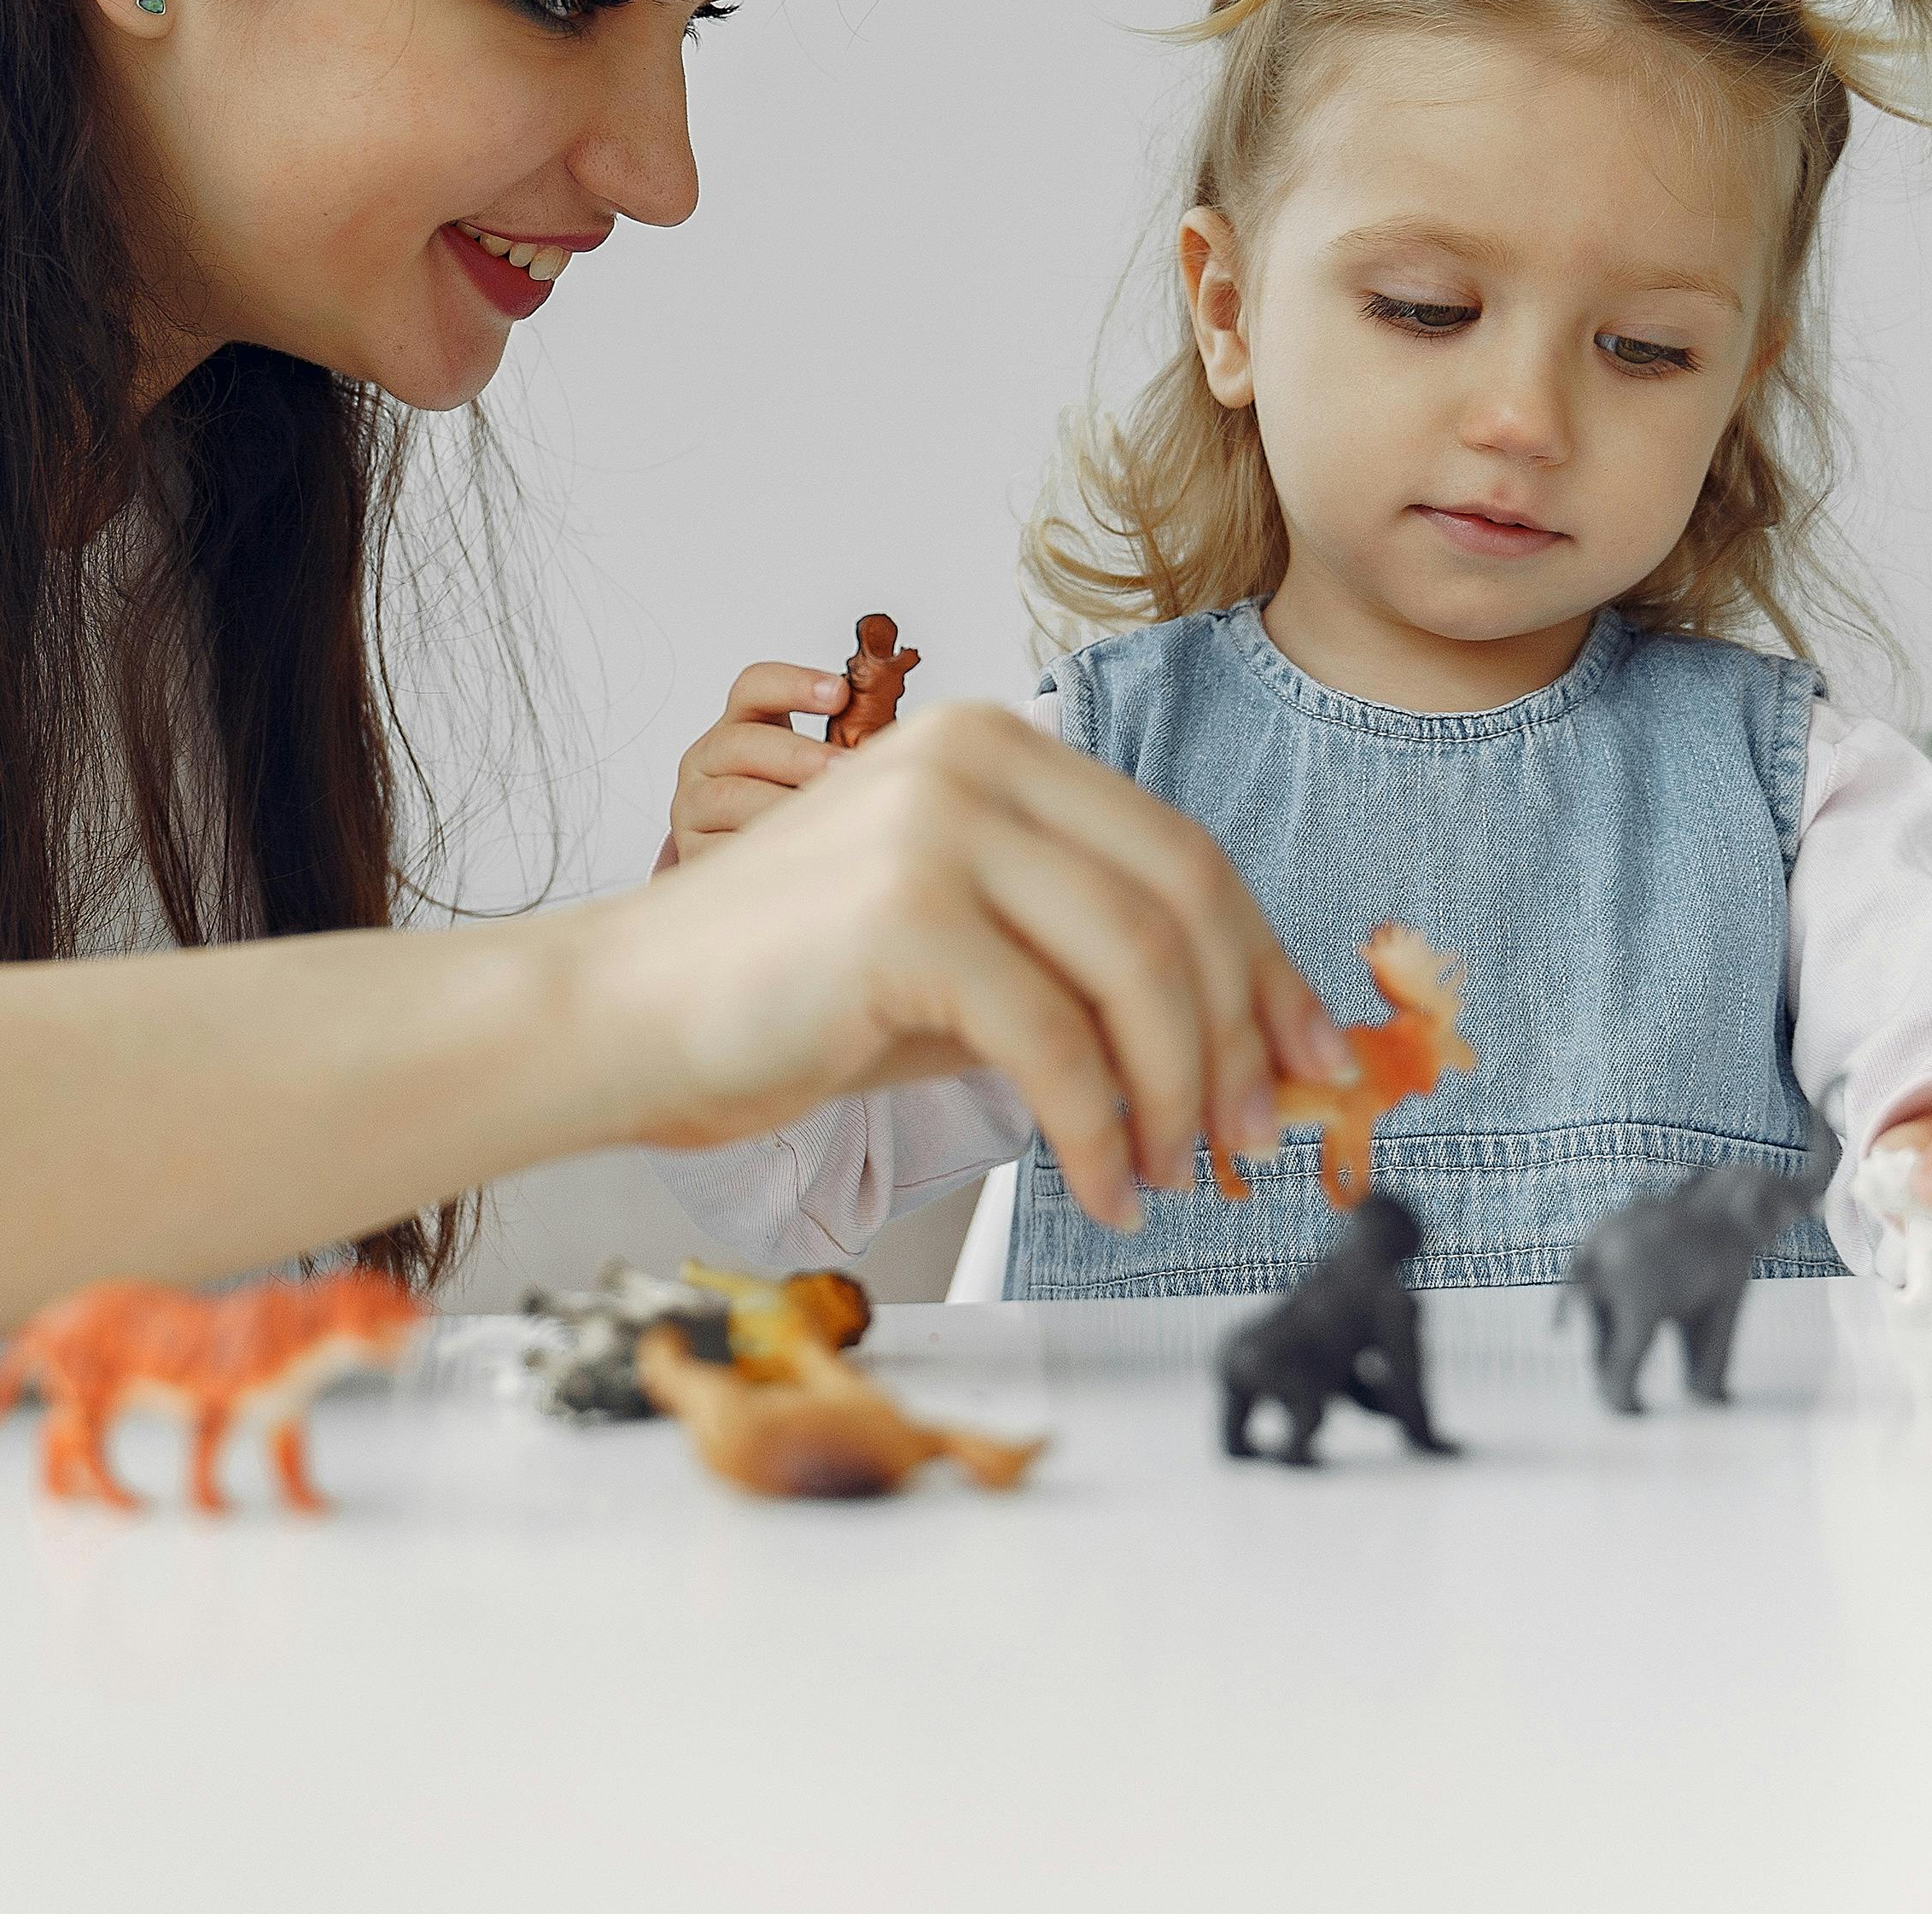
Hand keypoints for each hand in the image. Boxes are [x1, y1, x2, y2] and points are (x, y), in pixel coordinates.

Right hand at [569, 699, 1354, 1231]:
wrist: (622, 1018)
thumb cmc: (786, 998)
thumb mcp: (963, 955)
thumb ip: (1082, 968)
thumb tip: (1246, 1049)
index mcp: (994, 745)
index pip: (1180, 850)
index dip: (1262, 964)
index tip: (1309, 1059)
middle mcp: (974, 757)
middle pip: (1180, 898)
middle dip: (1241, 1035)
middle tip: (1255, 1140)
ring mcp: (938, 825)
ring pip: (1136, 967)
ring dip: (1180, 1093)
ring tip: (1172, 1175)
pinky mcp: (906, 913)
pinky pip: (1057, 1040)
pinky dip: (1100, 1131)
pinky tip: (1103, 1186)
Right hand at [656, 660, 849, 870]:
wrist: (744, 864)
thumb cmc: (784, 806)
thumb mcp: (807, 769)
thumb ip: (839, 747)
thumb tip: (894, 741)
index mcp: (737, 727)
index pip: (755, 688)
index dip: (794, 685)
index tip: (840, 693)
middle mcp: (706, 761)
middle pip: (740, 742)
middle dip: (797, 754)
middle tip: (843, 768)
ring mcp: (693, 806)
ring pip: (729, 797)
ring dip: (780, 803)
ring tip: (825, 814)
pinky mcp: (693, 850)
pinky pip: (725, 847)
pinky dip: (762, 848)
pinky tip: (798, 852)